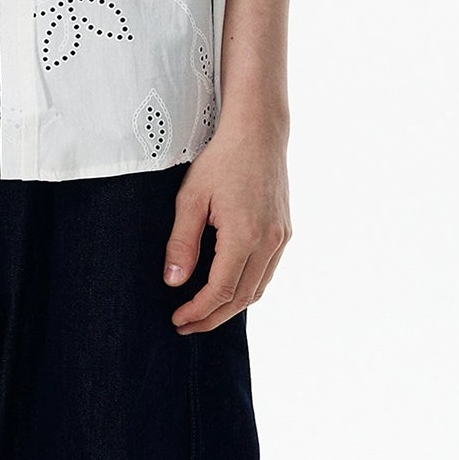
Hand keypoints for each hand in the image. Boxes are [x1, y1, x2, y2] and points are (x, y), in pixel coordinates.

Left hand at [161, 117, 289, 331]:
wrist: (258, 133)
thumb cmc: (221, 159)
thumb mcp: (190, 198)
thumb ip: (182, 242)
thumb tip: (173, 282)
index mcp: (245, 236)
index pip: (220, 291)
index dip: (198, 311)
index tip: (177, 320)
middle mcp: (269, 242)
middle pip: (242, 298)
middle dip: (212, 317)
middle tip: (186, 326)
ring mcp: (281, 238)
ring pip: (258, 289)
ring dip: (231, 307)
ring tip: (203, 313)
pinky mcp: (285, 232)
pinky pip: (267, 272)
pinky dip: (246, 288)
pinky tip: (227, 289)